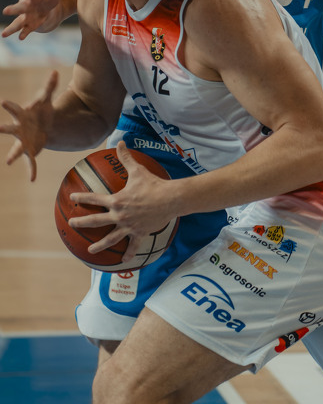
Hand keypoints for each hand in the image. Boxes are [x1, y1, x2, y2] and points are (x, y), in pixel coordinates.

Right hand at [0, 70, 57, 180]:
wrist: (44, 127)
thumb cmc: (41, 112)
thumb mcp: (45, 100)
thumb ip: (49, 86)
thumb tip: (54, 71)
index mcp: (22, 115)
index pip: (14, 109)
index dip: (8, 105)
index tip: (2, 102)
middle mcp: (19, 129)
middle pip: (9, 129)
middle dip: (3, 129)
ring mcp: (23, 141)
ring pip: (16, 148)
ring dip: (12, 154)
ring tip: (8, 161)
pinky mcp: (31, 151)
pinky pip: (30, 162)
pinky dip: (32, 170)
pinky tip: (32, 179)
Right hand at [2, 0, 63, 38]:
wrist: (47, 6)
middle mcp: (26, 6)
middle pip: (20, 8)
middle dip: (14, 10)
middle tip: (6, 11)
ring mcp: (27, 16)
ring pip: (18, 22)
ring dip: (12, 28)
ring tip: (4, 34)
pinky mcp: (30, 25)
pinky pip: (26, 30)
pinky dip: (23, 34)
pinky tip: (20, 38)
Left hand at [68, 141, 177, 260]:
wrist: (170, 199)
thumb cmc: (153, 184)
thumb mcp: (138, 170)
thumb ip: (126, 157)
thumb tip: (120, 142)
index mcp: (117, 200)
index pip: (95, 199)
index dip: (82, 198)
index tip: (72, 198)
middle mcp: (119, 215)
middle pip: (96, 221)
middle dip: (82, 222)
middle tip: (71, 223)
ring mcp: (128, 226)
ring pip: (110, 238)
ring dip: (99, 245)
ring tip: (90, 250)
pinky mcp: (139, 233)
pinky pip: (133, 245)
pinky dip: (128, 254)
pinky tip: (123, 261)